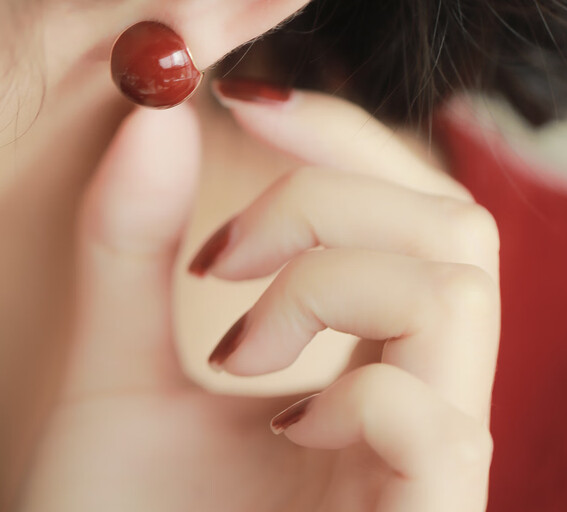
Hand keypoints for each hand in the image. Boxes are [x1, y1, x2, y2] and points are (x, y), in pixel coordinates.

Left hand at [18, 85, 499, 511]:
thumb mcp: (111, 371)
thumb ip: (128, 245)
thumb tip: (153, 106)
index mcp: (360, 363)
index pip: (413, 205)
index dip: (344, 134)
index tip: (249, 99)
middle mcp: (416, 402)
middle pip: (453, 227)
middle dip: (330, 198)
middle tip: (226, 250)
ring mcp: (431, 467)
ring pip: (454, 291)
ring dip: (330, 280)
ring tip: (242, 345)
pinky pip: (433, 414)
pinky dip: (348, 387)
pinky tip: (281, 427)